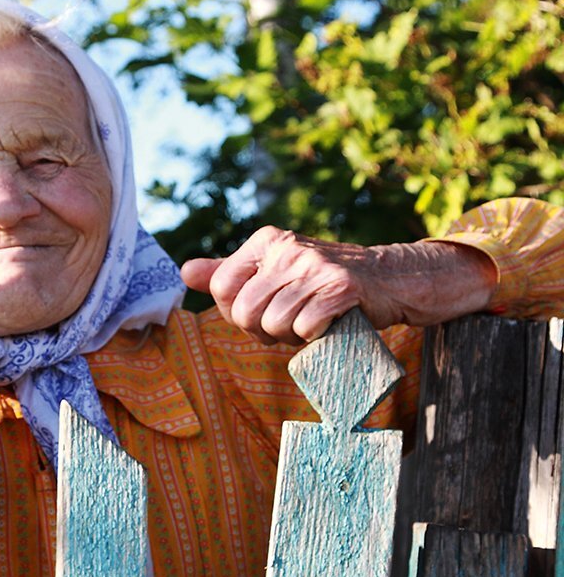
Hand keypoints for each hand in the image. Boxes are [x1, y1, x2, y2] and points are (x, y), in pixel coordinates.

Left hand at [181, 225, 497, 345]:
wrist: (390, 280)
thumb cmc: (323, 281)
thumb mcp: (274, 270)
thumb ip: (227, 273)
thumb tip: (185, 272)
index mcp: (266, 240)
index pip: (221, 288)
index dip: (235, 313)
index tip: (260, 312)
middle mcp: (288, 248)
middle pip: (244, 311)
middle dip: (262, 330)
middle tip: (288, 324)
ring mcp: (316, 266)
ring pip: (274, 323)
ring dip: (289, 336)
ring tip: (309, 322)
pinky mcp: (342, 287)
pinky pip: (305, 327)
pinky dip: (313, 336)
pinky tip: (327, 324)